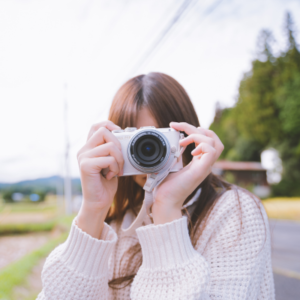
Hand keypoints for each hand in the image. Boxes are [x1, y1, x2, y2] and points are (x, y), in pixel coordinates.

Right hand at [76, 120, 123, 237]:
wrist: (99, 202)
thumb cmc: (106, 183)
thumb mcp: (111, 162)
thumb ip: (112, 149)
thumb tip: (123, 136)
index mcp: (89, 147)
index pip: (97, 126)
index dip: (110, 125)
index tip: (119, 136)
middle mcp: (84, 150)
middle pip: (104, 132)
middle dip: (119, 145)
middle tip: (120, 160)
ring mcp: (83, 157)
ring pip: (109, 145)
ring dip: (119, 159)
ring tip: (116, 170)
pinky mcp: (86, 166)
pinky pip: (108, 158)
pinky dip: (115, 167)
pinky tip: (111, 176)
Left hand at [152, 122, 223, 224]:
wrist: (164, 201)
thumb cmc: (165, 186)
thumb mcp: (169, 164)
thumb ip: (173, 153)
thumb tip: (170, 141)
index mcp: (198, 162)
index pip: (206, 141)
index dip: (194, 129)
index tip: (176, 126)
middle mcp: (204, 164)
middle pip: (214, 139)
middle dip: (198, 128)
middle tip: (181, 128)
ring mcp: (204, 167)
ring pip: (215, 143)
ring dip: (198, 136)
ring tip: (183, 140)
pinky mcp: (201, 171)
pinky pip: (211, 152)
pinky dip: (202, 146)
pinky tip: (190, 151)